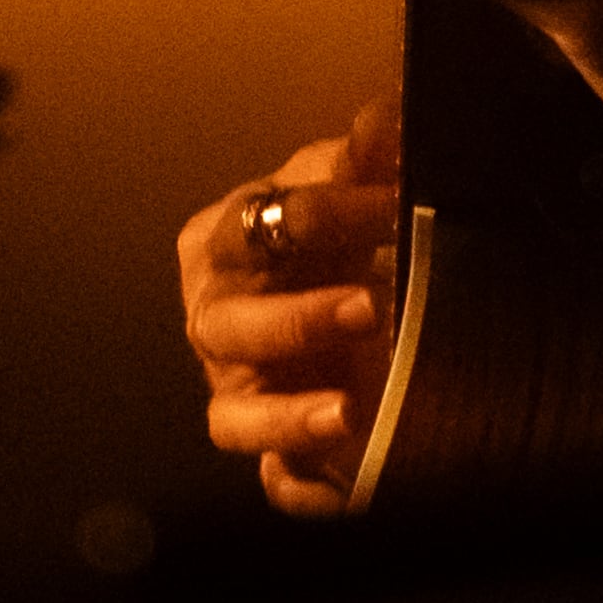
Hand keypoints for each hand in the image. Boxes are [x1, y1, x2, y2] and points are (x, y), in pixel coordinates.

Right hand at [178, 90, 401, 514]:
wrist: (358, 290)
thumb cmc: (338, 228)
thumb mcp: (353, 180)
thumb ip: (365, 152)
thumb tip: (383, 119)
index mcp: (223, 243)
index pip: (252, 231)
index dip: (318, 217)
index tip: (387, 205)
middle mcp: (215, 322)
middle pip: (231, 328)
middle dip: (296, 319)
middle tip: (370, 306)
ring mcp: (238, 390)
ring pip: (236, 419)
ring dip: (287, 418)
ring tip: (346, 414)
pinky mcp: (276, 448)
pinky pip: (277, 481)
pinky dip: (304, 483)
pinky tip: (346, 482)